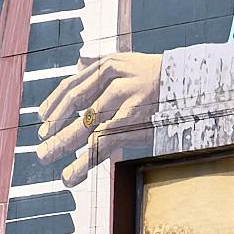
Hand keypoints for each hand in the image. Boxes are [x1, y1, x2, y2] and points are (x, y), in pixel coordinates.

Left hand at [36, 52, 162, 184]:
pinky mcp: (134, 117)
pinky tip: (71, 175)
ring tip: (46, 158)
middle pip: (76, 101)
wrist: (193, 82)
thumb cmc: (161, 78)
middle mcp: (114, 76)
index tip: (42, 118)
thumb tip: (80, 58)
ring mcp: (124, 96)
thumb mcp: (131, 64)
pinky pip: (102, 143)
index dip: (55, 101)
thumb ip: (104, 64)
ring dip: (63, 144)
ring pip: (86, 125)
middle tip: (40, 144)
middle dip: (55, 125)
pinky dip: (83, 162)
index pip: (74, 83)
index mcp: (110, 64)